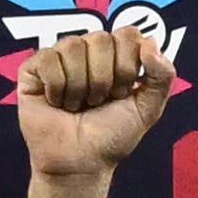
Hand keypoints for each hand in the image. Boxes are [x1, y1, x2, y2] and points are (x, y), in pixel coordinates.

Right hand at [11, 23, 171, 178]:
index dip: (127, 66)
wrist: (81, 163)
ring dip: (80, 87)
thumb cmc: (111, 137)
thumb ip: (163, 76)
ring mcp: (60, 57)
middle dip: (104, 79)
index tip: (121, 93)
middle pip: (100, 39)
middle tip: (98, 102)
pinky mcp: (34, 68)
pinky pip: (48, 59)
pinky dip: (57, 88)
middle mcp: (88, 50)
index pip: (127, 34)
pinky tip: (57, 103)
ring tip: (77, 105)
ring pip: (73, 46)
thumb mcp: (148, 109)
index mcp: (116, 54)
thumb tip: (150, 41)